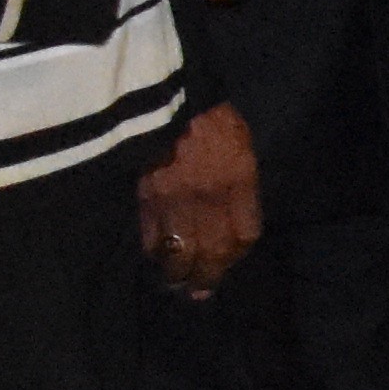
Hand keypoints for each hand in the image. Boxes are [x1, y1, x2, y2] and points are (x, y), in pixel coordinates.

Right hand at [132, 102, 261, 297]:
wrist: (166, 97)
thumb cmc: (210, 119)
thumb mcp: (241, 147)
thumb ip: (241, 185)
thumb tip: (234, 220)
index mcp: (239, 181)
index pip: (244, 235)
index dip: (236, 256)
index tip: (228, 263)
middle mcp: (210, 198)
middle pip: (212, 252)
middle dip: (207, 276)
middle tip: (200, 291)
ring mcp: (175, 201)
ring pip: (179, 252)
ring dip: (178, 273)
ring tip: (176, 283)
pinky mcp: (144, 199)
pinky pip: (150, 237)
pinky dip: (153, 252)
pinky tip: (155, 258)